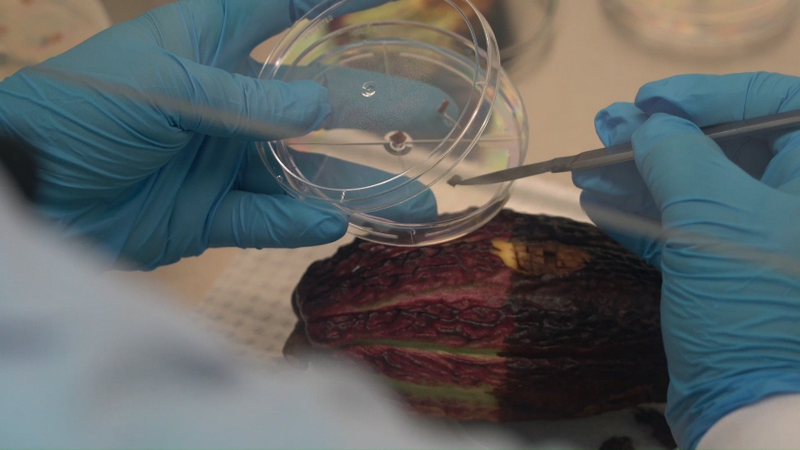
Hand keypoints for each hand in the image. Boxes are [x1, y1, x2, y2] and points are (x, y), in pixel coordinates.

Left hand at [0, 0, 389, 269]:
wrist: (26, 191)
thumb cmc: (78, 112)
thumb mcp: (162, 88)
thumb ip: (244, 99)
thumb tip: (318, 105)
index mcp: (210, 45)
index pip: (284, 10)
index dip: (334, 3)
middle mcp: (227, 101)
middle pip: (316, 104)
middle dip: (373, 110)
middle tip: (430, 118)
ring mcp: (221, 160)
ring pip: (302, 173)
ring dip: (355, 187)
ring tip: (412, 202)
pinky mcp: (208, 215)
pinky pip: (265, 219)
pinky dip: (296, 223)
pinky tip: (332, 223)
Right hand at [572, 73, 799, 447]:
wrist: (750, 404)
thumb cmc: (750, 302)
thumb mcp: (712, 217)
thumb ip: (678, 156)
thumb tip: (647, 125)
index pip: (769, 103)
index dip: (705, 94)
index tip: (649, 101)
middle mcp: (791, 203)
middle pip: (725, 145)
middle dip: (661, 135)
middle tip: (608, 127)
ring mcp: (758, 240)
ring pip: (696, 189)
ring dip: (639, 175)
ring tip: (589, 165)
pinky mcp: (725, 274)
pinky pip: (683, 230)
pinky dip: (641, 216)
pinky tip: (598, 202)